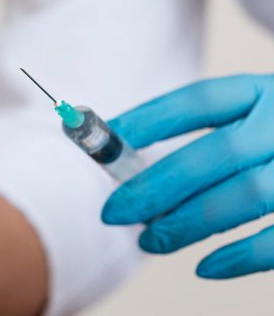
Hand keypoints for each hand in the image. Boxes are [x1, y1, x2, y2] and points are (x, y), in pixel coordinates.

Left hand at [102, 74, 273, 278]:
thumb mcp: (260, 115)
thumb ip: (213, 135)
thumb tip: (131, 166)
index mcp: (267, 92)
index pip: (199, 101)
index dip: (148, 121)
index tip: (103, 142)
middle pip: (218, 153)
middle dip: (159, 185)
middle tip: (115, 212)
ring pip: (249, 195)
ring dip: (191, 222)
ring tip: (150, 241)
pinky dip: (242, 257)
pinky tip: (205, 267)